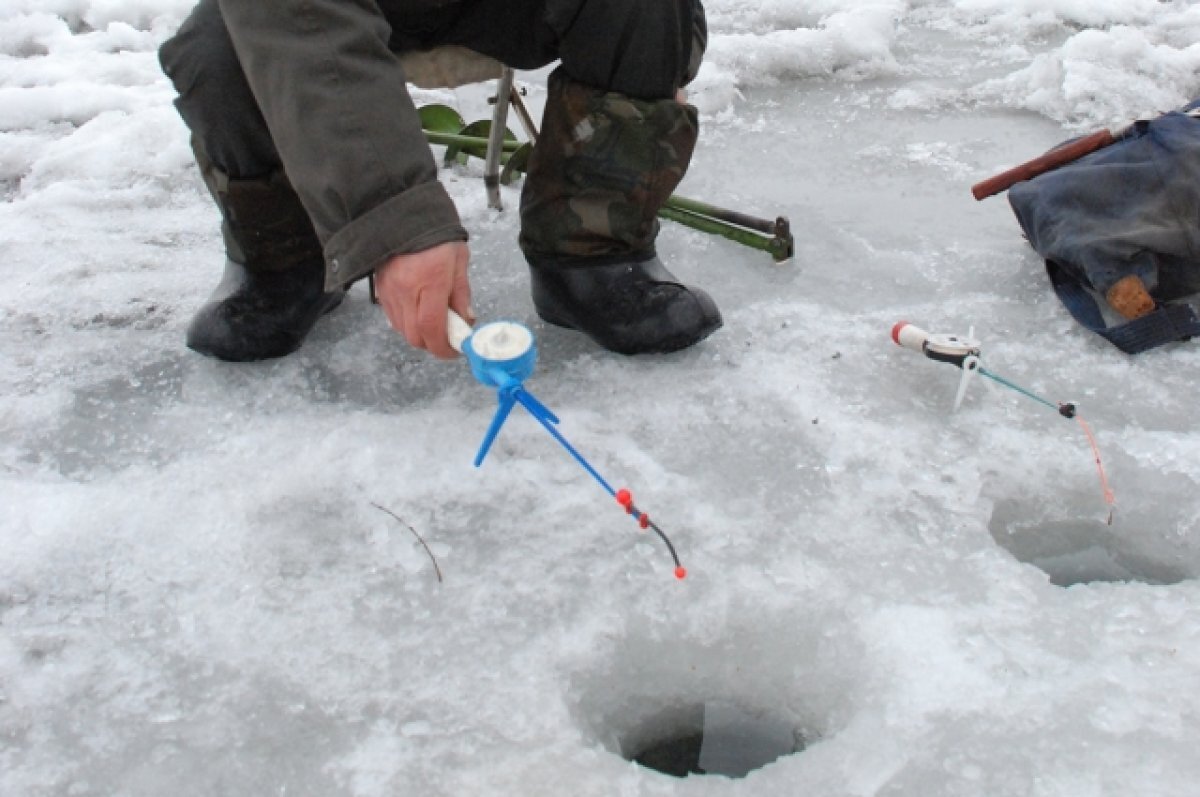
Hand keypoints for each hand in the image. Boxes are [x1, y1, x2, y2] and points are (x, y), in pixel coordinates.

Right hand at [374, 241, 472, 358]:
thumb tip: (466, 321)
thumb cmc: (436, 234)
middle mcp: (406, 290)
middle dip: (433, 345)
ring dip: (419, 335)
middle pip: (415, 336)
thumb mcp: (458, 261)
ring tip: (434, 324)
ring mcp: (390, 291)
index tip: (455, 350)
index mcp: (431, 281)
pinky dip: (407, 323)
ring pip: (402, 331)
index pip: (433, 328)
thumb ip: (462, 294)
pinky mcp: (380, 289)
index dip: (444, 348)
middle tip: (447, 338)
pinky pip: (393, 318)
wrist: (403, 212)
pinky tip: (418, 312)